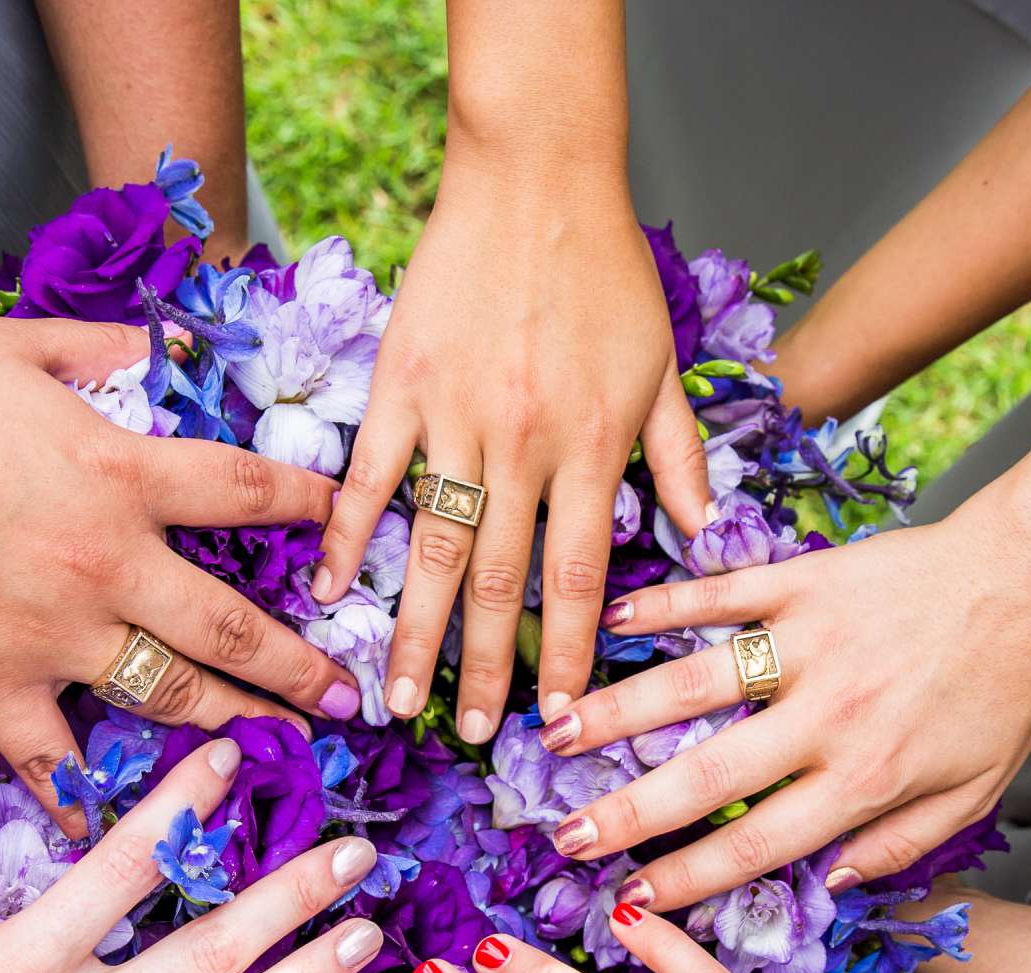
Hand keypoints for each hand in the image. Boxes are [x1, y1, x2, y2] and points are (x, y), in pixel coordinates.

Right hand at [0, 316, 357, 832]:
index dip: (315, 513)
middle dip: (305, 668)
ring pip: (173, 699)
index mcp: (119, 472)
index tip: (350, 535)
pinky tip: (127, 836)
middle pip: (235, 628)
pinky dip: (92, 804)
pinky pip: (57, 762)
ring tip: (286, 749)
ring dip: (239, 728)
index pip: (250, 495)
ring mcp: (50, 638)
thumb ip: (108, 351)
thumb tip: (178, 352)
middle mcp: (104, 565)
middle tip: (354, 697)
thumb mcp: (12, 346)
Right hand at [306, 159, 711, 739]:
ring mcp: (455, 417)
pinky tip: (328, 594)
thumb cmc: (607, 271)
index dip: (569, 653)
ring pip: (433, 546)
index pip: (582, 575)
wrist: (536, 178)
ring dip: (415, 631)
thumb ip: (679, 458)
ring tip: (396, 699)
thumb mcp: (663, 368)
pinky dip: (344, 536)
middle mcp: (525, 444)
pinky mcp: (399, 385)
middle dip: (485, 670)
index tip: (557, 717)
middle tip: (469, 736)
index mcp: (594, 447)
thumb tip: (702, 536)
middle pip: (501, 582)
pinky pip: (369, 477)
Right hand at [538, 491, 1030, 907]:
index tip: (631, 899)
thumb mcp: (975, 793)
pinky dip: (664, 606)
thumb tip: (831, 881)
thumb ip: (902, 845)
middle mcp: (829, 715)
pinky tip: (610, 624)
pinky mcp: (804, 578)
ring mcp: (811, 641)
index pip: (761, 841)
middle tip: (565, 837)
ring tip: (555, 733)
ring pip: (697, 682)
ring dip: (619, 709)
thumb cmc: (1005, 692)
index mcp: (868, 777)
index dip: (690, 878)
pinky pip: (722, 595)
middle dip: (628, 811)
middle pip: (709, 772)